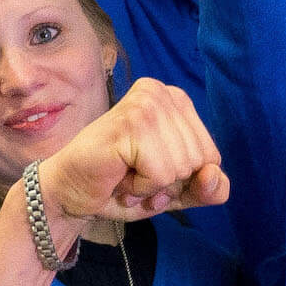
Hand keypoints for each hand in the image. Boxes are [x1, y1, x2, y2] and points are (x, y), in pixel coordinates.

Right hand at [39, 80, 229, 226]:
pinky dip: (141, 187)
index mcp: (177, 100)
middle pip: (199, 162)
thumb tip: (215, 175)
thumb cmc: (122, 185)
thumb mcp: (177, 191)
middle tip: (133, 173)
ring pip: (182, 169)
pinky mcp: (130, 123)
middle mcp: (163, 93)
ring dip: (152, 186)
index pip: (212, 157)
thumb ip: (209, 188)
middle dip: (167, 182)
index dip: (183, 179)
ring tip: (125, 173)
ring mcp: (146, 104)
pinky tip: (119, 175)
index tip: (150, 171)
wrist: (70, 192)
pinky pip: (161, 174)